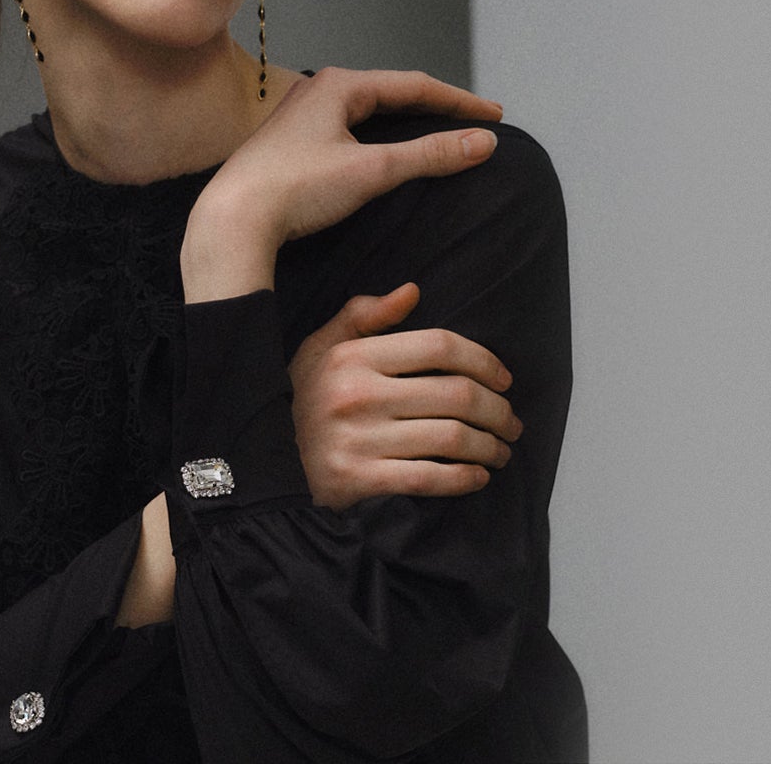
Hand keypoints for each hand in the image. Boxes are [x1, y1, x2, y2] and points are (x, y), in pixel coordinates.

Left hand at [183, 69, 502, 300]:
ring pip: (369, 113)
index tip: (495, 116)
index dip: (459, 102)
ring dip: (407, 124)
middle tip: (474, 124)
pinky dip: (381, 139)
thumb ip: (431, 155)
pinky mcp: (294, 145)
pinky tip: (388, 156)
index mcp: (339, 85)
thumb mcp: (373, 170)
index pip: (415, 85)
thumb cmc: (295, 190)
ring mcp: (303, 118)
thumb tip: (484, 142)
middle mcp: (319, 92)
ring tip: (440, 136)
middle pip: (393, 94)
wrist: (232, 220)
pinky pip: (350, 131)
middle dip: (435, 108)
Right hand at [288, 282, 523, 509]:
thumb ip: (364, 316)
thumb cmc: (300, 402)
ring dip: (489, 447)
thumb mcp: (320, 348)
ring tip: (501, 451)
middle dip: (498, 411)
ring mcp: (358, 439)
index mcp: (355, 356)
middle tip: (512, 422)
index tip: (504, 379)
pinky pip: (429, 478)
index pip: (440, 347)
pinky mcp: (357, 480)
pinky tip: (477, 477)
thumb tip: (413, 291)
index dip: (484, 361)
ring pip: (451, 439)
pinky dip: (464, 479)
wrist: (259, 463)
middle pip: (457, 396)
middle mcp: (358, 395)